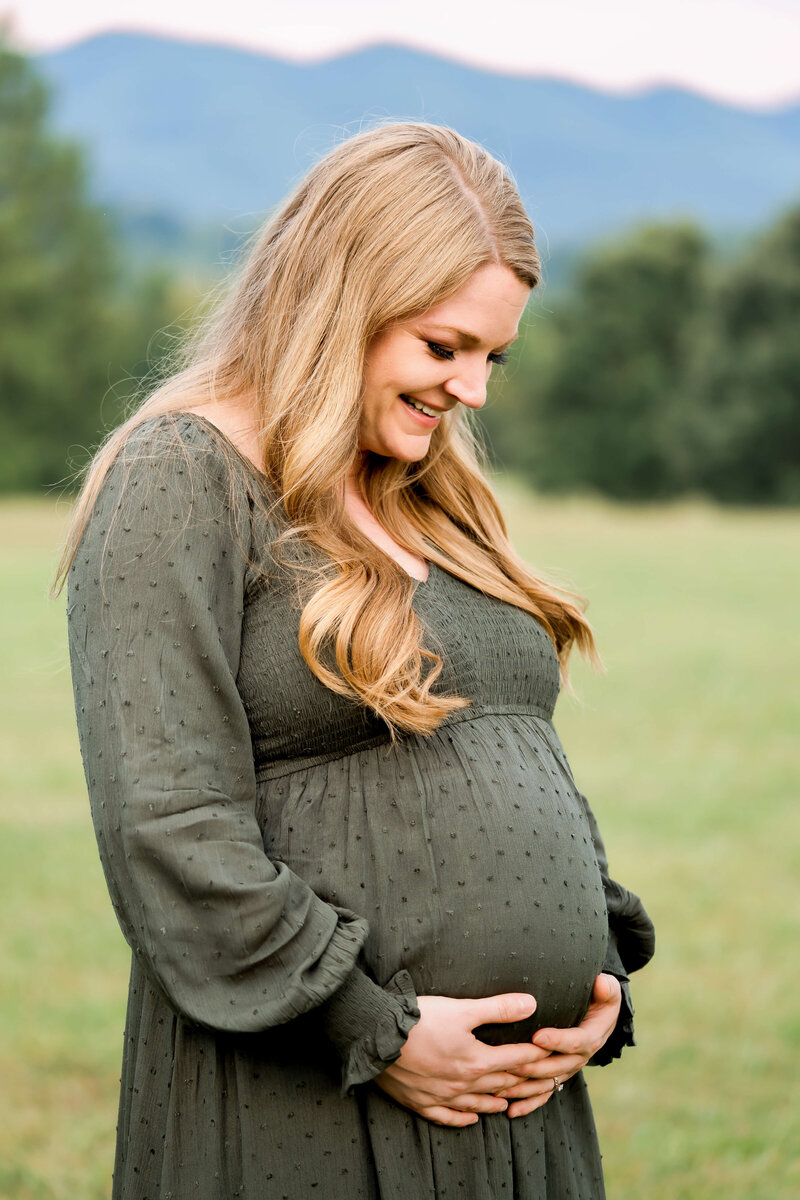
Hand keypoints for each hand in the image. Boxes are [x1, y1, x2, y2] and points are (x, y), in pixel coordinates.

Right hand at [373, 992, 551, 1126]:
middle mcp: (463, 1083)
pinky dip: (462, 1119)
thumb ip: (498, 1008)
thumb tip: (531, 1004)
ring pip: (476, 1104)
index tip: (550, 1055)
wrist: (376, 1036)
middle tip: (537, 1082)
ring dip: (495, 1103)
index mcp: (476, 1061)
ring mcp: (442, 1096)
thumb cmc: (420, 1019)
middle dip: (521, 1082)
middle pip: (500, 1084)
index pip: (515, 1060)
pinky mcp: (421, 1102)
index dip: (535, 1056)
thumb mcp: (463, 1009)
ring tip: (508, 1104)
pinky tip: (470, 1119)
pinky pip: (447, 1117)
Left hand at [495, 973, 622, 1117]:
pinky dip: (529, 1104)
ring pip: (546, 1083)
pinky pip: (544, 1094)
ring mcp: (567, 1070)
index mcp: (591, 1037)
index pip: (576, 1042)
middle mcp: (579, 1058)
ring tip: (501, 1087)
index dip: (558, 1040)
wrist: (599, 1016)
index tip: (537, 1037)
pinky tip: (511, 1111)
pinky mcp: (558, 1077)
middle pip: (556, 1066)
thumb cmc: (599, 998)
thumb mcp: (607, 990)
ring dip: (525, 1087)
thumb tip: (600, 983)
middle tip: (510, 1061)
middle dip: (533, 1065)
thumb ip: (606, 988)